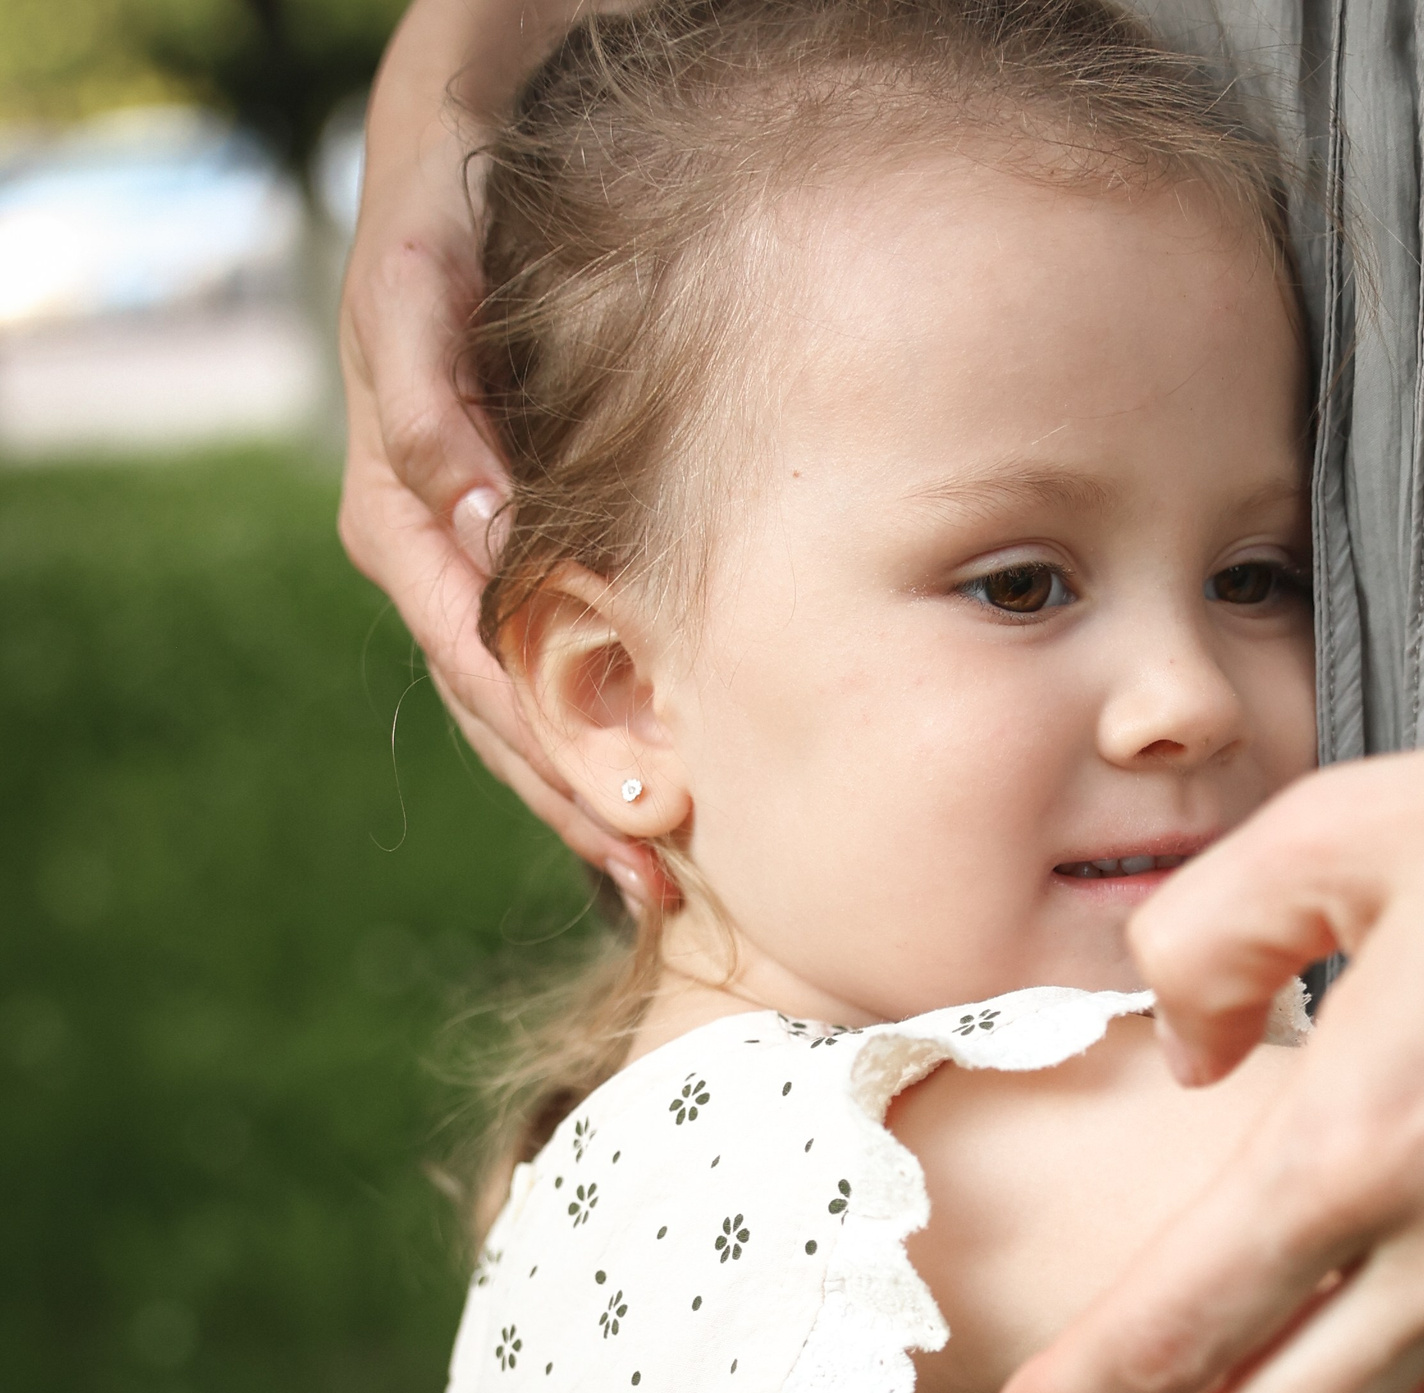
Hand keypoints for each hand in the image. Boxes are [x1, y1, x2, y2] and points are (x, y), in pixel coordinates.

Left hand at [336, 2, 654, 901]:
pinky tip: (501, 528)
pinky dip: (454, 472)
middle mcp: (414, 521)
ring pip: (433, 581)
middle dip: (553, 775)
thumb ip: (612, 555)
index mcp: (454, 567)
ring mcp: (400, 439)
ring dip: (498, 666)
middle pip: (471, 678)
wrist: (475, 145)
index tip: (648, 874)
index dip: (572, 796)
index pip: (507, 713)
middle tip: (639, 858)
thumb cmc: (551, 321)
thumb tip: (681, 675)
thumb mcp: (598, 453)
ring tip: (581, 753)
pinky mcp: (400, 333)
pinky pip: (421, 412)